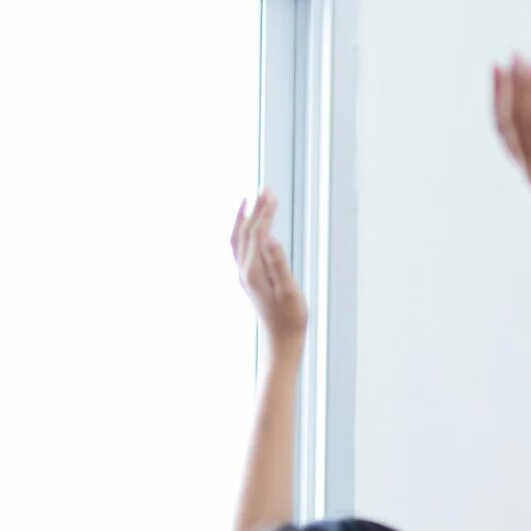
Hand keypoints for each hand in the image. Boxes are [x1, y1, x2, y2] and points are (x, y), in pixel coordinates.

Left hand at [230, 190, 306, 353]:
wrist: (281, 341)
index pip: (257, 232)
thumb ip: (278, 263)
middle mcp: (244, 270)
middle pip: (246, 232)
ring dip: (245, 218)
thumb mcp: (289, 291)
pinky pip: (240, 248)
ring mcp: (245, 275)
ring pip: (239, 239)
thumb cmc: (290, 318)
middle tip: (266, 189)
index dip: (264, 212)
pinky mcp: (249, 279)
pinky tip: (251, 229)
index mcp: (253, 271)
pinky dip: (243, 233)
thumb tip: (269, 237)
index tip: (272, 194)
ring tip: (251, 201)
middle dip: (256, 209)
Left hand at [492, 56, 530, 317]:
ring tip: (500, 67)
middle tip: (515, 54)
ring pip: (505, 130)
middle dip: (513, 87)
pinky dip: (504, 113)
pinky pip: (509, 137)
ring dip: (500, 98)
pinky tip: (508, 95)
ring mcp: (528, 171)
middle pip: (514, 122)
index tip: (526, 63)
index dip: (527, 92)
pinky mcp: (530, 172)